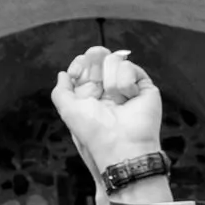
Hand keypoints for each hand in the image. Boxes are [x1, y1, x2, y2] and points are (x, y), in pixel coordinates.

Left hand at [51, 47, 162, 181]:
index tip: (75, 73)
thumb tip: (63, 74)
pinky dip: (125, 81)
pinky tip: (127, 97)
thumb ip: (60, 91)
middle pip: (99, 60)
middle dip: (94, 60)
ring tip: (115, 99)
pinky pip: (130, 67)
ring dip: (110, 80)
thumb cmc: (94, 132)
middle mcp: (108, 91)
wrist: (121, 144)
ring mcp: (126, 88)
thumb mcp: (67, 110)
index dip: (80, 64)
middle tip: (94, 70)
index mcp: (91, 96)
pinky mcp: (143, 87)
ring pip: (114, 61)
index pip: (85, 68)